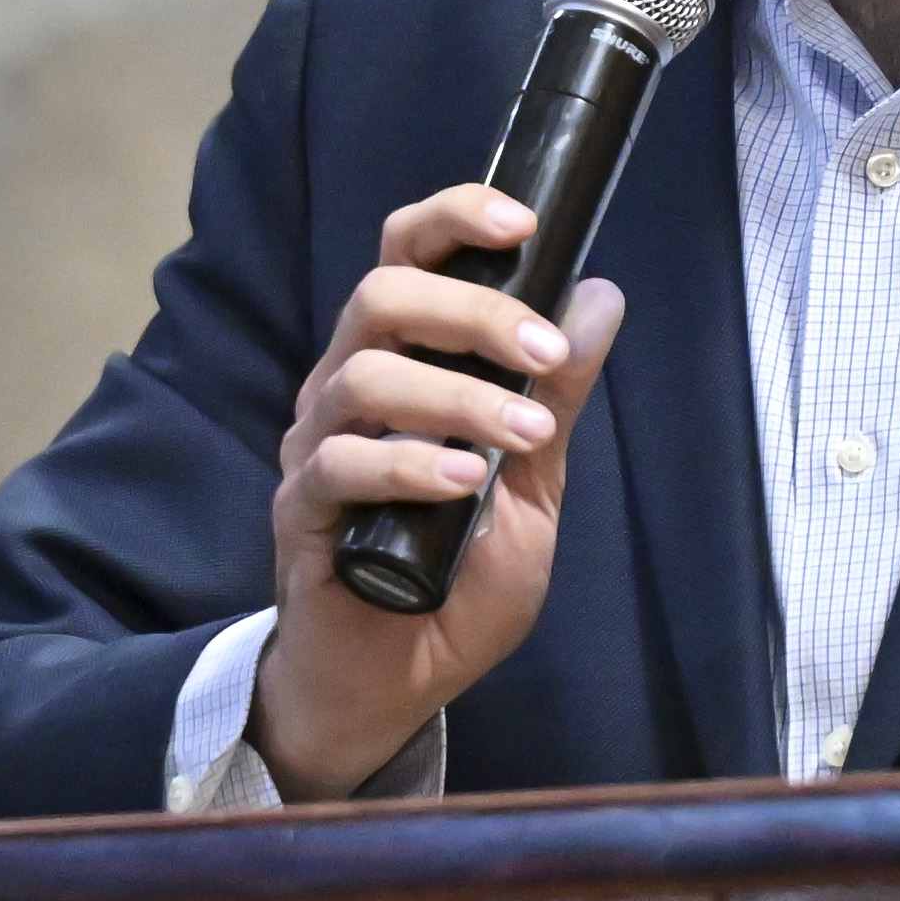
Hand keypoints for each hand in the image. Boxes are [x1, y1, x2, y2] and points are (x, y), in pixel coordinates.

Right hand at [250, 182, 627, 799]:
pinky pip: (342, 463)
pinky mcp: (299, 509)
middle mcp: (347, 385)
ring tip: (521, 435)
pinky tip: (464, 483)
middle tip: (541, 352)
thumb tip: (599, 296)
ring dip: (458, 395)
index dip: (455, 219)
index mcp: (402, 360)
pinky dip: (410, 463)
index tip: (525, 221)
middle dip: (472, 308)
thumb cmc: (457, 578)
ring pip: (365, 373)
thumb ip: (555, 396)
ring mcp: (317, 444)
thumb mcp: (533, 485)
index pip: (407, 255)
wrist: (396, 681)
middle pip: (382, 293)